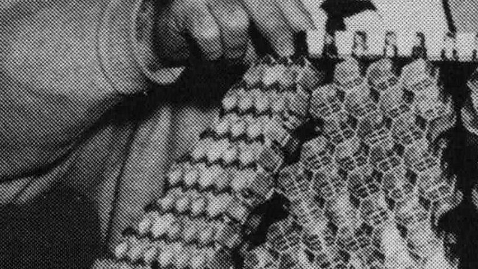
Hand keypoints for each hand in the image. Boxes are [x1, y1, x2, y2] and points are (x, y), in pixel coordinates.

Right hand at [152, 0, 312, 64]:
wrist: (168, 31)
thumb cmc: (215, 26)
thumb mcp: (250, 25)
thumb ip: (276, 25)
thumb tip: (304, 41)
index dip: (295, 14)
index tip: (309, 35)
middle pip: (260, 2)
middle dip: (277, 30)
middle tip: (286, 52)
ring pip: (236, 22)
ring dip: (237, 49)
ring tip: (229, 54)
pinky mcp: (185, 6)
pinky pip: (210, 35)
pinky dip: (214, 52)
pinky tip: (209, 53)